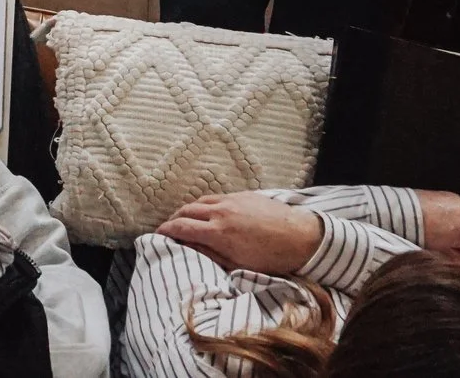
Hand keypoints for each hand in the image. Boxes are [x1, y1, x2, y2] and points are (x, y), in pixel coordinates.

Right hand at [156, 192, 324, 276]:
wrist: (302, 237)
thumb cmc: (272, 258)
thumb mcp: (239, 264)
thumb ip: (211, 255)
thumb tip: (188, 248)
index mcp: (218, 232)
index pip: (181, 227)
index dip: (165, 231)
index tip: (157, 235)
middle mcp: (220, 211)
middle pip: (186, 210)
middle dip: (174, 219)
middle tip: (169, 228)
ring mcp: (232, 200)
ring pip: (201, 201)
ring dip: (189, 210)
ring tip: (187, 220)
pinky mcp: (244, 194)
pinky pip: (216, 196)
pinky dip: (206, 204)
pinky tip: (210, 212)